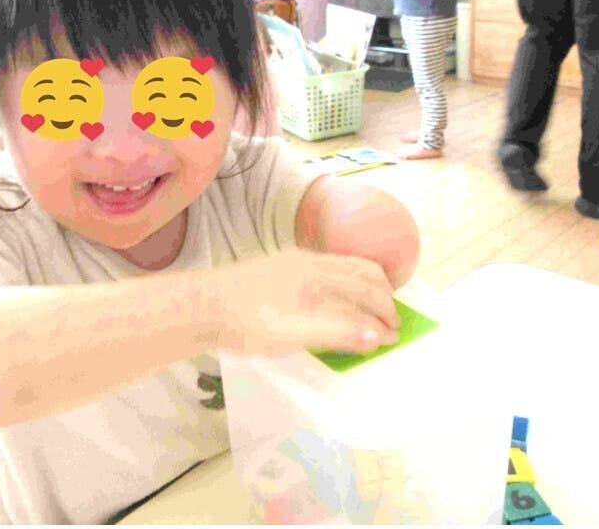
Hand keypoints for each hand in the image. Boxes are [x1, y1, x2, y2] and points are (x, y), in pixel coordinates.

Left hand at [212, 247, 399, 355]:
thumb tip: (378, 336)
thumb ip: (337, 333)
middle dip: (382, 297)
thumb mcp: (294, 334)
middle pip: (360, 274)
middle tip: (393, 321)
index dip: (381, 318)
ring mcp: (297, 262)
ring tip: (375, 305)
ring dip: (367, 286)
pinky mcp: (283, 267)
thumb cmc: (248, 323)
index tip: (395, 337)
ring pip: (346, 267)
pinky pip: (330, 268)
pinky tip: (340, 297)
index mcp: (318, 275)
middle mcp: (312, 263)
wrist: (203, 305)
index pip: (363, 295)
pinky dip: (349, 281)